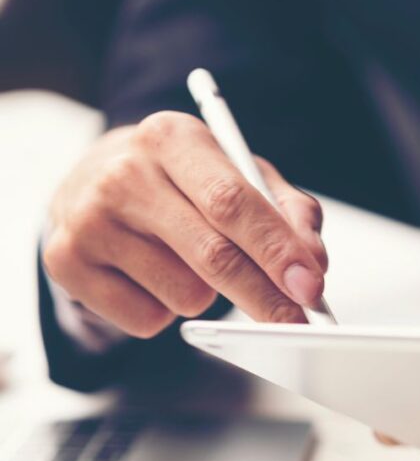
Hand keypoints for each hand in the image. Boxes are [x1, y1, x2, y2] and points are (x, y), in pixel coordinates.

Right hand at [44, 113, 327, 336]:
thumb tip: (313, 262)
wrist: (93, 183)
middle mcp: (123, 173)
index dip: (277, 250)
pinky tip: (151, 276)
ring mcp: (88, 219)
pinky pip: (147, 320)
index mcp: (172, 137)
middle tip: (296, 322)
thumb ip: (290, 213)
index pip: (233, 201)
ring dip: (209, 297)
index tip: (311, 286)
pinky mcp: (66, 263)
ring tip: (188, 261)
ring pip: (185, 294)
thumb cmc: (183, 181)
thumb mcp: (241, 175)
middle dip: (265, 297)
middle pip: (213, 255)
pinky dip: (166, 311)